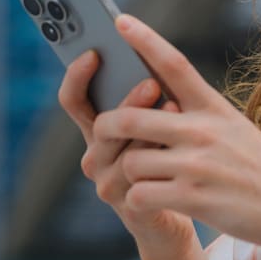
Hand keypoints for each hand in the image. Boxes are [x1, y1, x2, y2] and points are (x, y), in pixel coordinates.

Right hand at [58, 50, 196, 250]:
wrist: (187, 206)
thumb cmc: (172, 156)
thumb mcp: (156, 121)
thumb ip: (146, 95)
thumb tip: (146, 52)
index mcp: (97, 129)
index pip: (74, 99)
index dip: (77, 75)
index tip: (94, 52)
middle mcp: (95, 156)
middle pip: (101, 124)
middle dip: (127, 102)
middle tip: (151, 82)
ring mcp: (108, 183)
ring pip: (122, 152)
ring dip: (147, 128)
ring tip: (173, 106)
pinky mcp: (129, 206)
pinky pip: (140, 179)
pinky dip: (159, 157)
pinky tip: (177, 145)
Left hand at [90, 15, 260, 251]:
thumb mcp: (234, 128)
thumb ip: (197, 115)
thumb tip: (157, 103)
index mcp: (213, 108)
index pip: (174, 65)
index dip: (144, 40)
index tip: (121, 21)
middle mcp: (203, 131)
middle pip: (131, 117)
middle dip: (107, 126)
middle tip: (102, 132)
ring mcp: (198, 165)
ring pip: (131, 161)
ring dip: (129, 174)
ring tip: (145, 179)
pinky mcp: (194, 198)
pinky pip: (140, 195)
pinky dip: (139, 201)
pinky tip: (154, 201)